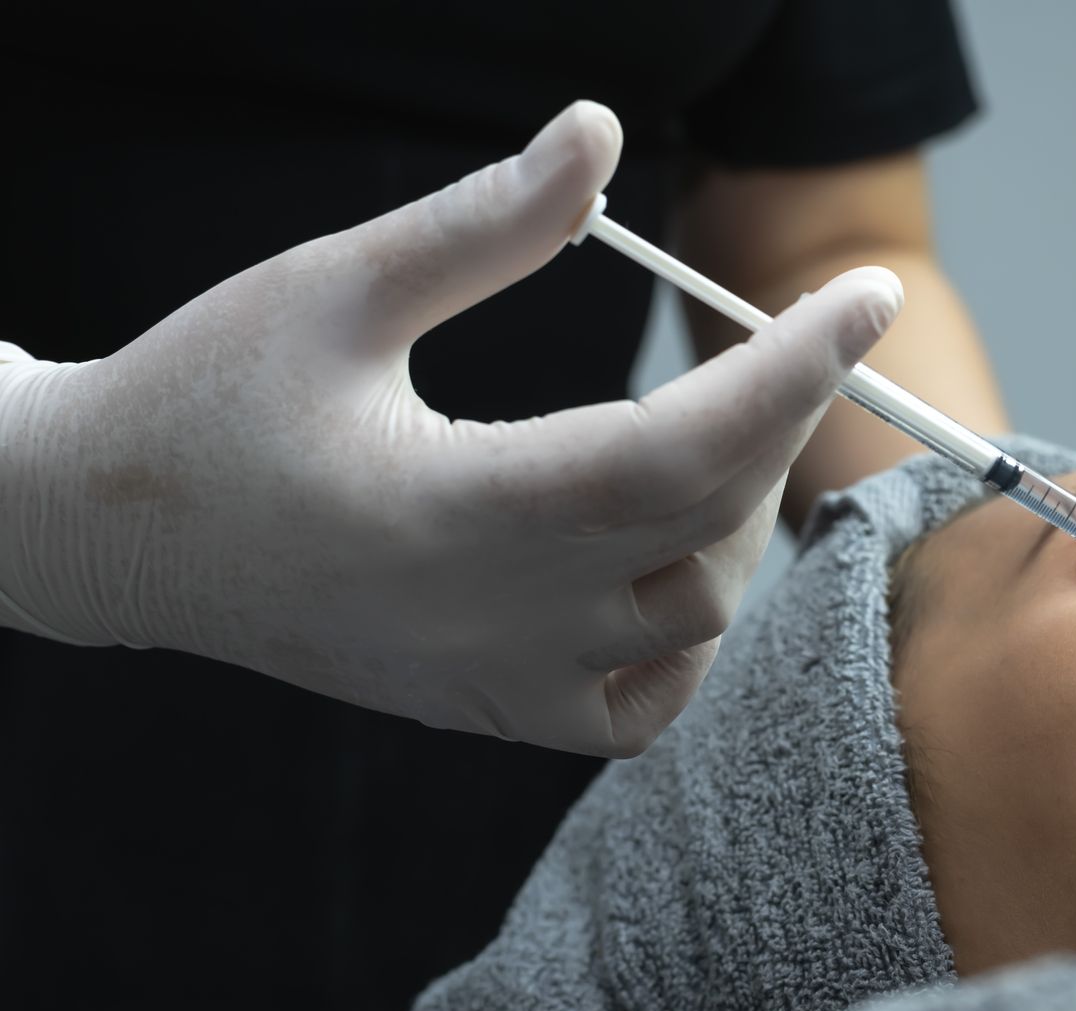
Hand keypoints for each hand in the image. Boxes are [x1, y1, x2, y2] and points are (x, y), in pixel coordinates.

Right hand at [0, 101, 901, 756]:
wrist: (110, 542)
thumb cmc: (206, 400)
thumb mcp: (330, 288)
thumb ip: (483, 227)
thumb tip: (598, 133)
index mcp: (453, 506)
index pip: (679, 448)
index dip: (790, 368)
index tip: (867, 291)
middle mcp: (492, 615)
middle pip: (706, 523)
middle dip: (775, 414)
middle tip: (784, 335)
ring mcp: (499, 680)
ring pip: (694, 619)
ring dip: (738, 516)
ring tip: (709, 429)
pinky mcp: (492, 714)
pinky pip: (643, 706)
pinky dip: (688, 635)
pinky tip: (664, 558)